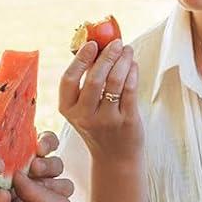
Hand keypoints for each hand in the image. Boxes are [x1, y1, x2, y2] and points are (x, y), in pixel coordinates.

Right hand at [58, 39, 143, 167]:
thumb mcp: (84, 109)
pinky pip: (130, 90)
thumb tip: (96, 45)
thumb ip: (85, 81)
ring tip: (127, 50)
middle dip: (107, 55)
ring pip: (115, 82)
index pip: (69, 79)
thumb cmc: (99, 127)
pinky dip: (132, 72)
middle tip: (116, 42)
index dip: (80, 59)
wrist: (115, 159)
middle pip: (95, 78)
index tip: (92, 43)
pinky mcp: (126, 122)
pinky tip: (132, 64)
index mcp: (69, 110)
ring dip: (123, 61)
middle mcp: (85, 117)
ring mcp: (107, 121)